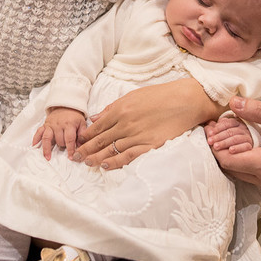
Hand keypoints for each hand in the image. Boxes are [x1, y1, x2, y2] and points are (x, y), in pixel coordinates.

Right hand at [33, 107, 86, 159]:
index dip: (70, 149)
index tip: (71, 157)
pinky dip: (36, 139)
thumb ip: (82, 134)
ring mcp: (50, 125)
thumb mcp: (82, 123)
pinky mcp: (45, 124)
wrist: (66, 104)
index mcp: (69, 124)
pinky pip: (39, 132)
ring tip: (47, 157)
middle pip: (58, 140)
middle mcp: (58, 125)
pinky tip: (34, 146)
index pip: (69, 139)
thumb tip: (80, 146)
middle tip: (64, 149)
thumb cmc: (74, 116)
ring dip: (46, 148)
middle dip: (62, 146)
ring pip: (47, 138)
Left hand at [76, 78, 219, 169]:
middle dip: (86, 149)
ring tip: (86, 163)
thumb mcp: (134, 95)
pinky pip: (128, 156)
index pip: (97, 126)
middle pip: (100, 139)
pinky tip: (105, 166)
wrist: (186, 101)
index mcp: (120, 109)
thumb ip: (113, 107)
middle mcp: (125, 123)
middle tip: (75, 157)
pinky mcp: (149, 145)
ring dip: (96, 157)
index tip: (78, 142)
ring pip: (111, 150)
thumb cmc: (161, 95)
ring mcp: (137, 135)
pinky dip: (115, 162)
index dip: (86, 136)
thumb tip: (95, 118)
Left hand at [205, 115, 253, 153]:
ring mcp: (247, 137)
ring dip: (225, 142)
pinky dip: (237, 148)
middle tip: (210, 141)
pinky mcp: (250, 145)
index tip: (209, 134)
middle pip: (230, 131)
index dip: (217, 128)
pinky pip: (245, 146)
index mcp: (236, 123)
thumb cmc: (230, 143)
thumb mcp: (222, 135)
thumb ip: (216, 130)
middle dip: (218, 136)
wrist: (244, 154)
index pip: (227, 123)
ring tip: (216, 147)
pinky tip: (231, 150)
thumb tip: (207, 125)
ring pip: (236, 138)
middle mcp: (242, 129)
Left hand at [212, 97, 260, 191]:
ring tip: (227, 135)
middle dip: (220, 149)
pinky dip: (242, 161)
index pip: (229, 161)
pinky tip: (243, 144)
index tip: (211, 130)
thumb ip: (258, 111)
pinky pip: (250, 175)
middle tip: (216, 130)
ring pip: (239, 173)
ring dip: (231, 156)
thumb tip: (233, 103)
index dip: (216, 146)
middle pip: (230, 169)